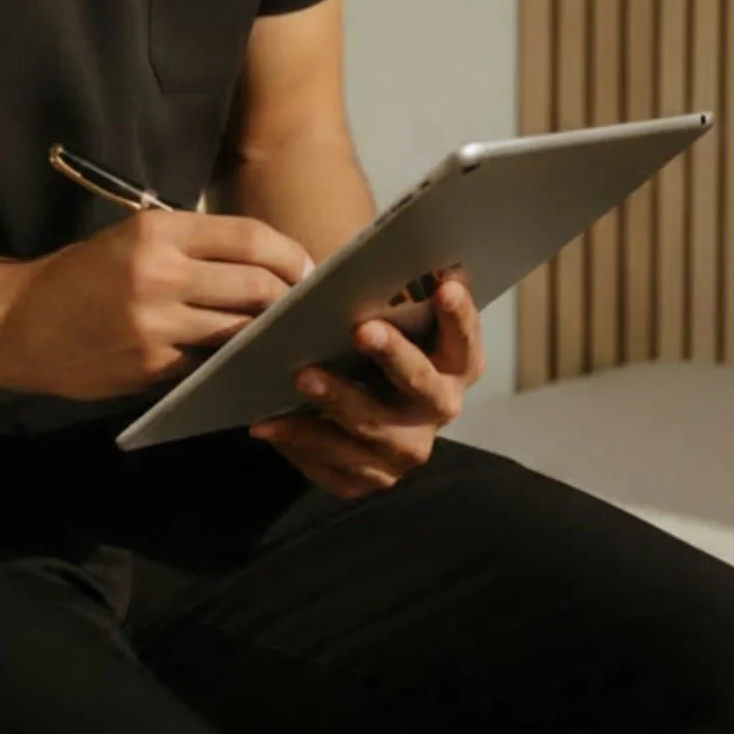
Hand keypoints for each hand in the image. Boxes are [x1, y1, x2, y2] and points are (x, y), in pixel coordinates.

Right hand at [0, 209, 313, 402]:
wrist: (17, 323)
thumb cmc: (79, 275)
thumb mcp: (130, 239)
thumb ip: (190, 248)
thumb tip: (261, 264)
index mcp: (157, 230)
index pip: (248, 237)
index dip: (289, 254)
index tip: (306, 269)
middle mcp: (161, 273)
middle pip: (256, 285)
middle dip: (288, 298)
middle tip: (301, 307)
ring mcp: (157, 324)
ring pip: (239, 329)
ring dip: (264, 333)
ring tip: (279, 333)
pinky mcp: (151, 367)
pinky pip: (209, 363)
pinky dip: (228, 361)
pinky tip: (239, 360)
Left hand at [246, 265, 483, 497]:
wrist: (355, 396)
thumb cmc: (372, 337)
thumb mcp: (389, 315)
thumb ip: (393, 294)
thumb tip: (379, 254)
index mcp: (455, 366)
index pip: (465, 341)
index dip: (459, 316)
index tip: (445, 284)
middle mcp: (438, 411)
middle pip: (423, 388)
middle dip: (394, 356)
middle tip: (361, 328)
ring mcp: (404, 452)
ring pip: (373, 432)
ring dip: (337, 402)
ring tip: (300, 374)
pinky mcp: (368, 479)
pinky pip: (335, 467)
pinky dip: (300, 442)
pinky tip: (268, 423)